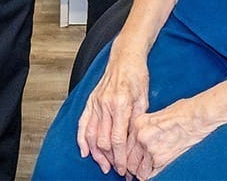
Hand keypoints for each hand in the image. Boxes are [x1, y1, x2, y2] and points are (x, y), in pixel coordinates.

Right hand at [76, 47, 149, 175]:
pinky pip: (82, 123)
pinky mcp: (90, 101)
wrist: (125, 57)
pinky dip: (82, 139)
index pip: (118, 139)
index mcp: (121, 104)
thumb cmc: (137, 77)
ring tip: (103, 165)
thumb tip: (133, 145)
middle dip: (109, 159)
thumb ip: (136, 122)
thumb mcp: (144, 100)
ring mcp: (96, 102)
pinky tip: (85, 152)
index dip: (120, 157)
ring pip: (91, 135)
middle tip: (116, 170)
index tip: (124, 169)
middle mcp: (105, 104)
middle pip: (103, 140)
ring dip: (96, 154)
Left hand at [127, 99, 213, 179]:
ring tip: (139, 173)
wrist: (196, 117)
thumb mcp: (155, 116)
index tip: (123, 159)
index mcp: (138, 123)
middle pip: (127, 158)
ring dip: (138, 172)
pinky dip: (149, 175)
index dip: (123, 154)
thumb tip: (136, 142)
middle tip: (129, 170)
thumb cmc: (181, 113)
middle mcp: (141, 136)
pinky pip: (149, 174)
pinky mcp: (161, 159)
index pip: (122, 144)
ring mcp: (150, 148)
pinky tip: (149, 173)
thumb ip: (143, 128)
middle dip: (129, 166)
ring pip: (136, 169)